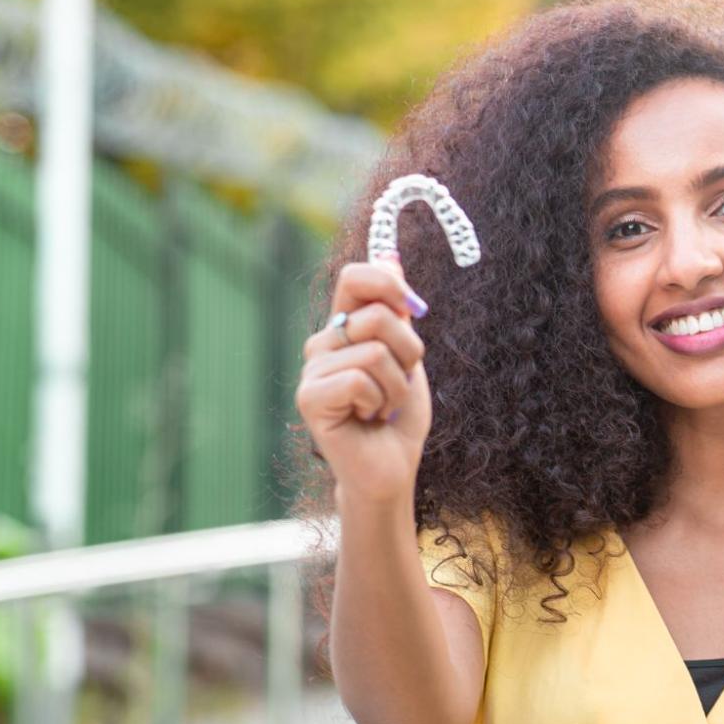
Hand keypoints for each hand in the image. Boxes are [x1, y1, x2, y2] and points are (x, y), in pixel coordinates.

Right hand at [294, 256, 431, 502]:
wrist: (391, 468)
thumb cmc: (399, 415)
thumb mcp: (407, 355)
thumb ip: (397, 309)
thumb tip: (390, 256)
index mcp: (344, 326)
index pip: (357, 276)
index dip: (391, 285)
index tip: (414, 311)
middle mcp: (322, 342)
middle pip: (378, 315)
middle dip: (409, 352)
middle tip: (399, 382)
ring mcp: (312, 369)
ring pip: (376, 351)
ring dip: (397, 385)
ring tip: (383, 406)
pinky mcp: (309, 397)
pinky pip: (361, 379)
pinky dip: (380, 403)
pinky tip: (367, 419)